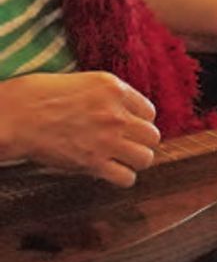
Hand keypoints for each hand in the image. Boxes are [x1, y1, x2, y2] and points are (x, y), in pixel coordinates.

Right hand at [0, 72, 160, 187]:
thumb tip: (126, 111)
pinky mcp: (93, 162)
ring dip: (136, 161)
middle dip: (142, 142)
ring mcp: (106, 139)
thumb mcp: (86, 83)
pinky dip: (123, 179)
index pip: (149, 112)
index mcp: (116, 89)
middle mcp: (116, 114)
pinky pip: (126, 177)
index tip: (131, 129)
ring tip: (125, 161)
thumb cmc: (43, 96)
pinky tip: (114, 174)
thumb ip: (110, 96)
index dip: (140, 123)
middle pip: (152, 136)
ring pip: (145, 157)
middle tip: (129, 146)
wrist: (19, 115)